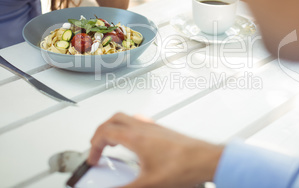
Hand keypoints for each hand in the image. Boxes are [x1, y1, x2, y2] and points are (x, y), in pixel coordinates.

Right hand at [88, 113, 223, 187]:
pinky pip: (140, 122)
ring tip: (112, 142)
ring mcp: (154, 127)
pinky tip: (135, 140)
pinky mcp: (162, 130)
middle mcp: (144, 128)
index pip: (105, 133)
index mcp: (136, 138)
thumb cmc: (183, 166)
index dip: (93, 146)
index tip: (93, 158)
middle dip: (101, 132)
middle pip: (114, 119)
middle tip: (97, 145)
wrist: (205, 159)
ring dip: (115, 128)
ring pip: (127, 118)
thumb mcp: (148, 184)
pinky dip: (130, 128)